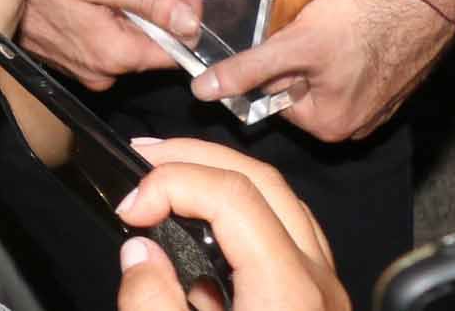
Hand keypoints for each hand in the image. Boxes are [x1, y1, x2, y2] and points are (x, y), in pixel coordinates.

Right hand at [18, 0, 203, 91]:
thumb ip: (149, 3)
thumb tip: (191, 24)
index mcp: (114, 56)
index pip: (173, 50)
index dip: (190, 16)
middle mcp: (103, 73)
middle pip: (154, 44)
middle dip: (173, 7)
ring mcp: (86, 70)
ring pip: (133, 42)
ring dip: (149, 11)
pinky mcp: (73, 61)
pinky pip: (111, 43)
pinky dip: (124, 18)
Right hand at [116, 138, 347, 310]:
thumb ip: (151, 303)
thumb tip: (139, 250)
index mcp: (290, 294)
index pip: (232, 195)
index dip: (171, 184)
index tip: (130, 208)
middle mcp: (318, 283)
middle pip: (260, 179)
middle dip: (194, 159)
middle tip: (143, 160)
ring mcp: (325, 292)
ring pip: (280, 199)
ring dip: (221, 175)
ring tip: (170, 178)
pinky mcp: (318, 305)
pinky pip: (288, 230)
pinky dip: (244, 208)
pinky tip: (207, 226)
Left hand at [191, 0, 454, 141]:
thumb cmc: (365, 21)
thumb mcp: (294, 44)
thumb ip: (248, 69)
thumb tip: (203, 91)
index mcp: (328, 126)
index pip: (271, 95)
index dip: (269, 60)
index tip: (280, 36)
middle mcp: (353, 125)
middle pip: (297, 85)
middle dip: (295, 55)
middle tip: (310, 26)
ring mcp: (375, 105)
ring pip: (322, 74)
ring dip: (318, 50)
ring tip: (332, 24)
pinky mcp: (389, 82)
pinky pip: (350, 67)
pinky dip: (345, 48)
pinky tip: (352, 26)